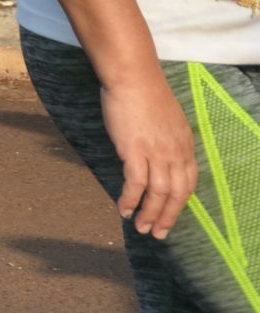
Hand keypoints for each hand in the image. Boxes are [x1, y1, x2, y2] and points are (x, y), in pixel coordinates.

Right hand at [103, 67, 196, 238]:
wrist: (133, 78)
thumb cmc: (145, 93)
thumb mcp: (167, 120)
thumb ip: (166, 140)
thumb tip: (156, 155)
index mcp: (185, 146)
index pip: (188, 184)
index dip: (179, 205)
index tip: (170, 217)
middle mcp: (175, 153)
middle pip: (176, 194)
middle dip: (167, 217)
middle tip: (157, 234)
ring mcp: (156, 153)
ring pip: (158, 193)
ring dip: (149, 214)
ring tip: (141, 228)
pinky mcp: (135, 151)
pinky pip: (135, 184)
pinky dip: (130, 200)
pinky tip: (124, 210)